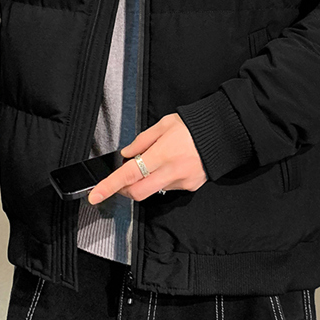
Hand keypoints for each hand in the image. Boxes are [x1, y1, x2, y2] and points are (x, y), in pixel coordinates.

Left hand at [87, 113, 207, 203]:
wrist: (223, 132)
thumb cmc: (194, 125)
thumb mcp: (164, 124)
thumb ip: (142, 140)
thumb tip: (126, 153)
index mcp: (162, 153)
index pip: (129, 174)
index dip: (110, 186)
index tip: (96, 195)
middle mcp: (172, 171)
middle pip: (138, 193)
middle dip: (124, 189)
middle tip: (123, 178)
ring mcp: (182, 182)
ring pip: (154, 191)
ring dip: (146, 181)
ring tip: (157, 161)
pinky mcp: (191, 187)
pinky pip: (169, 188)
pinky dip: (163, 179)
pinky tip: (172, 165)